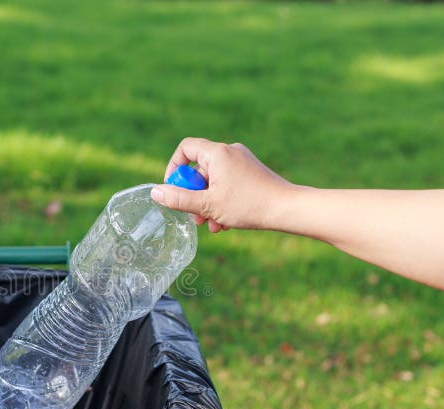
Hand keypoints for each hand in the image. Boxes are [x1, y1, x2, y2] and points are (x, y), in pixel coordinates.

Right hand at [151, 138, 295, 231]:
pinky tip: (226, 222)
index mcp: (217, 153)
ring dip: (208, 203)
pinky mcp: (251, 173)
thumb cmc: (248, 204)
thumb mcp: (207, 205)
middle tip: (195, 217)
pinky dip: (222, 200)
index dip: (174, 167)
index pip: (186, 148)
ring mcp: (242, 161)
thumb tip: (155, 192)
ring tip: (212, 225)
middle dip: (194, 195)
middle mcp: (229, 151)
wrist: (288, 208)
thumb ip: (179, 199)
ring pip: (214, 181)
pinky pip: (228, 183)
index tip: (173, 188)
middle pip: (199, 169)